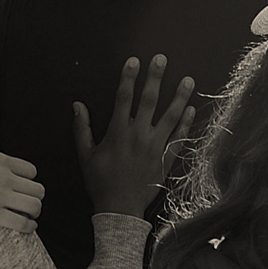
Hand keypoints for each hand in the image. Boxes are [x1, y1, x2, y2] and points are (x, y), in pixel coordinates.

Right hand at [0, 138, 44, 232]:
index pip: (31, 171)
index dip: (29, 182)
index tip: (22, 190)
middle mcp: (4, 176)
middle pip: (38, 189)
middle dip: (35, 198)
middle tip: (27, 205)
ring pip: (35, 206)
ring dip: (34, 213)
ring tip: (28, 218)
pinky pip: (22, 223)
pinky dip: (28, 227)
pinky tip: (25, 228)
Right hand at [74, 56, 197, 219]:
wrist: (119, 209)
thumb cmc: (100, 182)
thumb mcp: (85, 155)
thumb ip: (81, 128)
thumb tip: (77, 105)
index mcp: (118, 133)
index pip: (123, 98)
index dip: (128, 77)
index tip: (133, 61)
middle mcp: (138, 136)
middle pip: (148, 101)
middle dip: (155, 77)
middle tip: (161, 59)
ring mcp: (155, 147)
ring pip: (170, 117)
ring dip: (180, 97)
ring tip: (188, 80)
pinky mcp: (166, 160)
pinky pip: (179, 139)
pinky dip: (186, 123)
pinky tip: (190, 109)